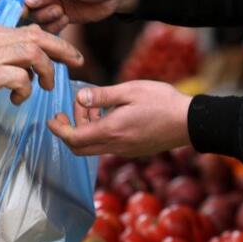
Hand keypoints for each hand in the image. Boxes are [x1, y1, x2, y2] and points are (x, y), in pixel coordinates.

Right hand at [0, 22, 83, 104]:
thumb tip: (21, 64)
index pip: (30, 31)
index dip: (52, 41)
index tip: (64, 53)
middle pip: (40, 38)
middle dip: (63, 49)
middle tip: (77, 62)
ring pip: (35, 55)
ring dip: (46, 73)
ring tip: (45, 87)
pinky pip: (21, 79)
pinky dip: (25, 90)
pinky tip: (17, 100)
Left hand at [48, 81, 192, 156]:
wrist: (190, 123)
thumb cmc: (162, 102)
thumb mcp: (130, 90)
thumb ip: (102, 96)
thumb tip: (80, 98)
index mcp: (111, 131)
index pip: (74, 138)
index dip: (58, 130)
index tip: (52, 119)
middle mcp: (115, 146)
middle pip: (79, 149)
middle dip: (68, 131)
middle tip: (70, 111)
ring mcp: (125, 151)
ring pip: (93, 147)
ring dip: (86, 130)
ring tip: (93, 107)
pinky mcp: (133, 150)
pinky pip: (107, 146)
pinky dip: (99, 133)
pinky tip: (109, 115)